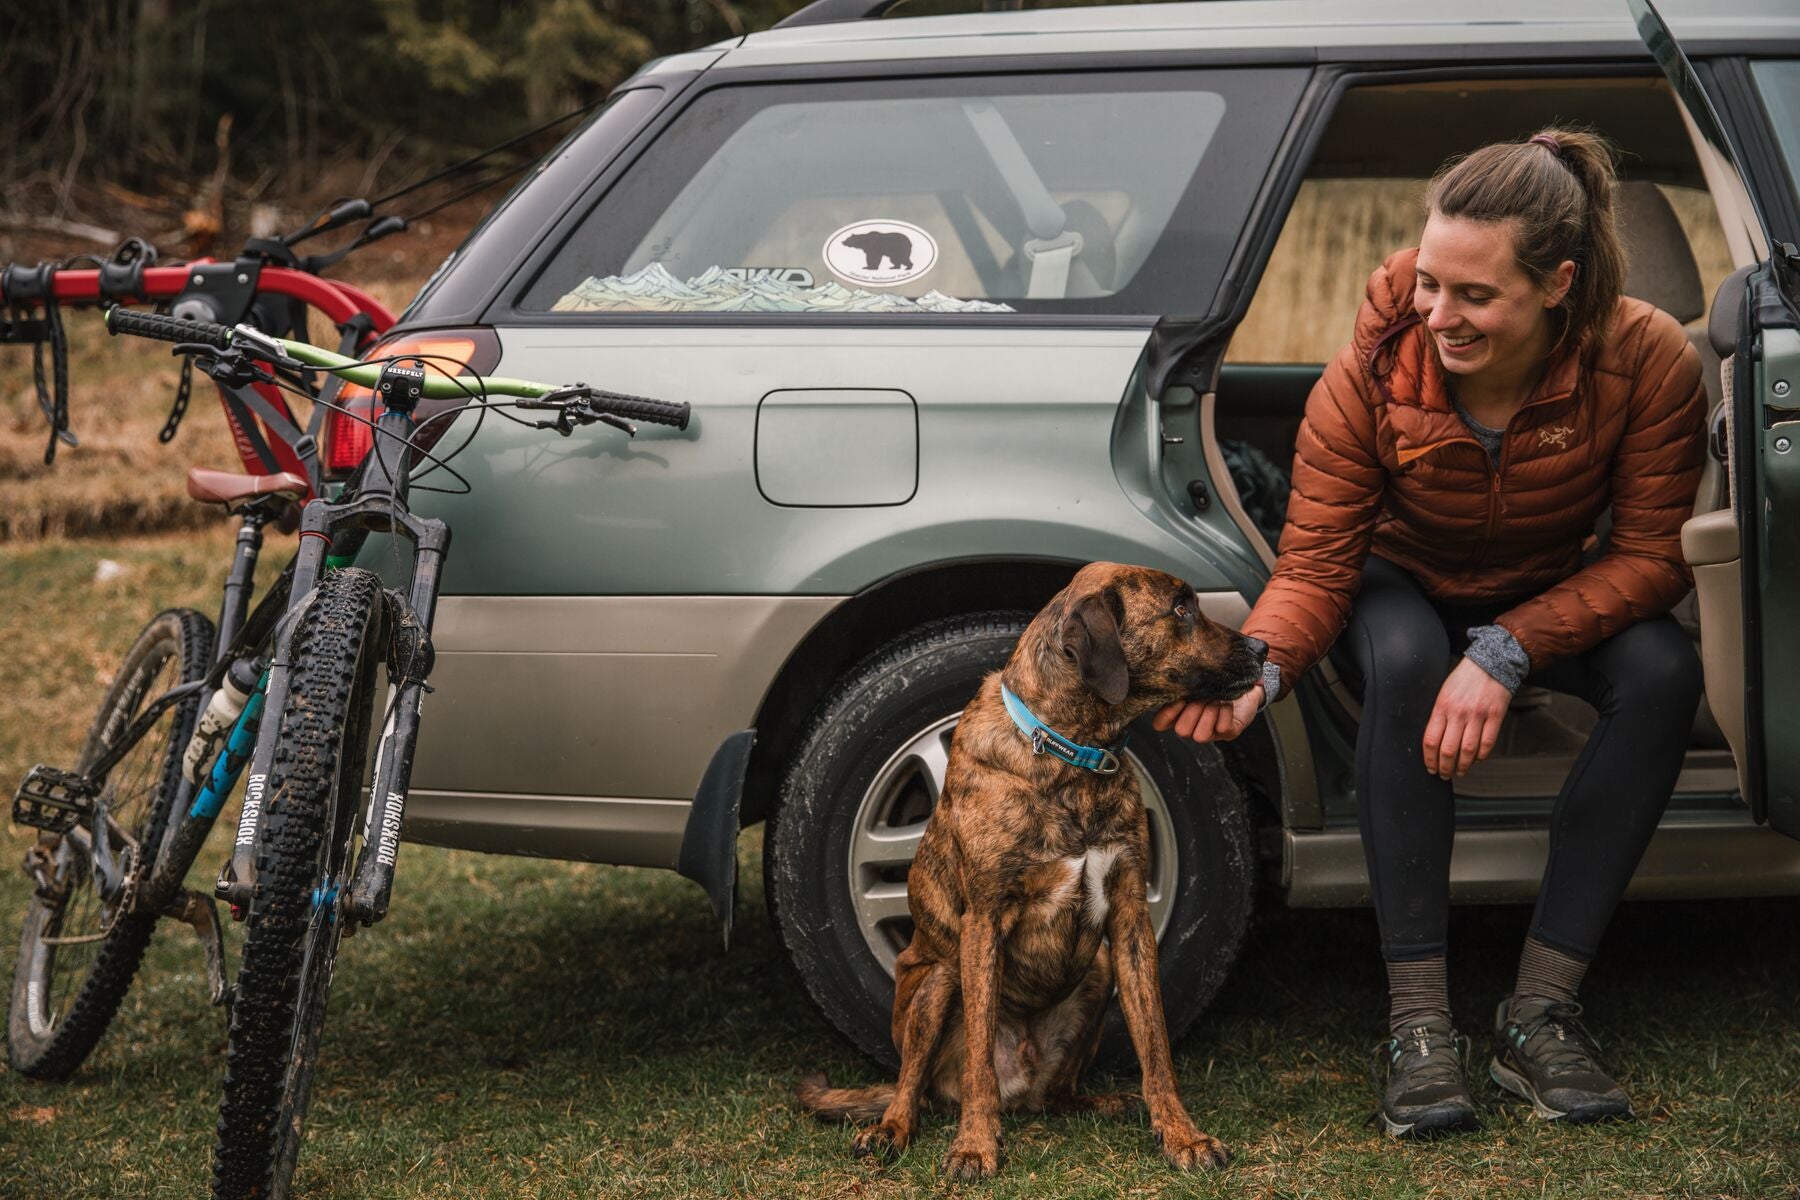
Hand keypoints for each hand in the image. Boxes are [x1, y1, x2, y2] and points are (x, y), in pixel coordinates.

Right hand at [1152, 685, 1263, 743]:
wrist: (1242, 683)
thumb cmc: (1215, 681)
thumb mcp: (1197, 680)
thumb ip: (1184, 681)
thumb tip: (1175, 675)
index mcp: (1179, 714)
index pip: (1160, 724)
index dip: (1167, 713)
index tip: (1180, 697)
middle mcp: (1192, 727)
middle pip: (1181, 730)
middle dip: (1193, 711)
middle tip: (1202, 697)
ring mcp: (1211, 733)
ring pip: (1200, 736)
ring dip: (1209, 714)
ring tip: (1215, 700)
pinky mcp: (1229, 733)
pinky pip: (1223, 728)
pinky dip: (1225, 712)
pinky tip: (1227, 703)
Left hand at [1422, 658, 1510, 778]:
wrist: (1491, 663)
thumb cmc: (1464, 680)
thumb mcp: (1444, 693)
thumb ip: (1439, 715)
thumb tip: (1434, 742)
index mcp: (1442, 707)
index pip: (1431, 740)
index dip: (1429, 759)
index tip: (1430, 768)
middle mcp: (1458, 713)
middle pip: (1448, 749)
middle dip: (1444, 767)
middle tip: (1444, 775)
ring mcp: (1478, 715)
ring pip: (1468, 750)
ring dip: (1462, 766)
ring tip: (1460, 772)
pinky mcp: (1495, 716)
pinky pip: (1487, 743)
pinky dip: (1481, 755)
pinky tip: (1476, 760)